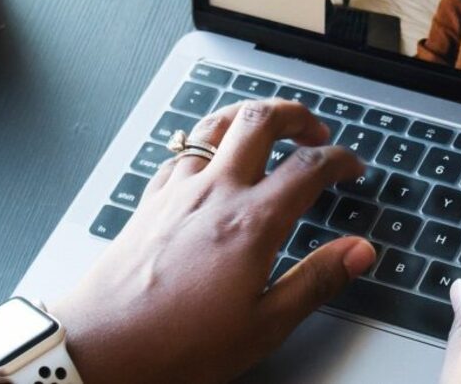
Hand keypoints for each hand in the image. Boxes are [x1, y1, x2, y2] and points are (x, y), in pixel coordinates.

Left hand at [51, 99, 376, 383]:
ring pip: (215, 125)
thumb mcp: (264, 325)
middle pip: (260, 121)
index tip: (351, 166)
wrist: (102, 346)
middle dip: (295, 114)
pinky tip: (208, 158)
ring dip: (248, 116)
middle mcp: (214, 193)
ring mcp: (177, 192)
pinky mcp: (150, 202)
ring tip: (267, 126)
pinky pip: (181, 151)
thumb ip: (315, 281)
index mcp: (251, 222)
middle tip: (314, 129)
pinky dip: (205, 142)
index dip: (339, 159)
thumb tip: (358, 252)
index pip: (308, 167)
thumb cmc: (178, 344)